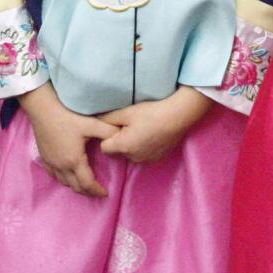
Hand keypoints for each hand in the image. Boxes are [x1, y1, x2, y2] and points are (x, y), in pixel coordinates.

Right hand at [19, 83, 117, 197]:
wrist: (43, 109)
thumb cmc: (67, 117)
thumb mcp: (91, 124)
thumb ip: (108, 131)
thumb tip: (122, 137)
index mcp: (74, 161)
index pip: (87, 184)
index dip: (97, 191)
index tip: (105, 193)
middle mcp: (61, 166)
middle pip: (75, 187)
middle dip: (87, 192)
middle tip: (97, 191)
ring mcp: (51, 163)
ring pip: (64, 182)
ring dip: (76, 186)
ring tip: (85, 184)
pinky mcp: (44, 158)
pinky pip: (54, 175)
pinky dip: (64, 179)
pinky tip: (68, 174)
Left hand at [97, 86, 211, 164]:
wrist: (178, 117)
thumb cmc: (150, 113)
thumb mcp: (126, 112)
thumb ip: (108, 118)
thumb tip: (94, 120)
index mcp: (123, 147)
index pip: (104, 148)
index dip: (107, 137)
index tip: (114, 127)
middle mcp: (133, 158)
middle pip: (117, 153)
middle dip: (118, 142)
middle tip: (127, 127)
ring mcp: (146, 160)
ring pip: (130, 154)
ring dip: (131, 146)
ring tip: (141, 130)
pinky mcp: (157, 159)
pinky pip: (143, 155)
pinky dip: (143, 147)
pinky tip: (150, 135)